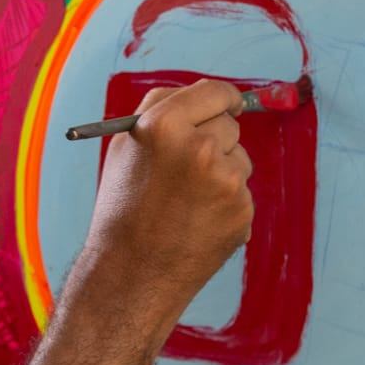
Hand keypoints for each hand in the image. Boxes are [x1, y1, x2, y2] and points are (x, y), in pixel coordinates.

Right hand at [80, 79, 254, 332]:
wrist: (131, 272)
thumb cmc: (123, 207)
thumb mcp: (126, 146)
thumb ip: (163, 111)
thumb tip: (206, 96)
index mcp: (165, 125)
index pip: (214, 92)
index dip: (222, 97)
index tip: (227, 103)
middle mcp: (201, 148)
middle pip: (229, 124)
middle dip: (215, 138)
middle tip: (189, 164)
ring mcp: (226, 182)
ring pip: (239, 159)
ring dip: (222, 171)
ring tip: (186, 199)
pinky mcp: (242, 212)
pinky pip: (240, 193)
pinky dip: (225, 203)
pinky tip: (197, 220)